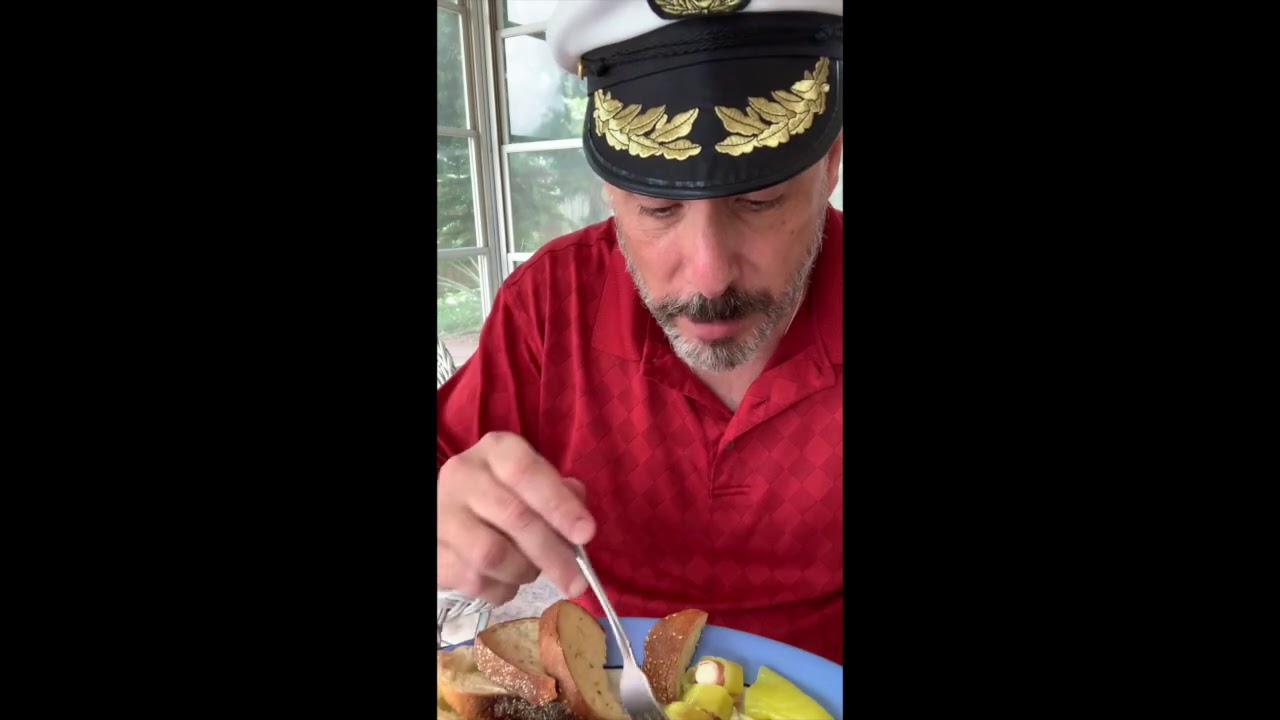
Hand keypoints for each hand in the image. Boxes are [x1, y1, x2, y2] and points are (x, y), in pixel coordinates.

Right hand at [437, 431, 595, 605]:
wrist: (452, 513)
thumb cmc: (506, 494)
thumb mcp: (534, 482)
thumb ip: (561, 495)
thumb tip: (580, 523)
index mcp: (495, 451)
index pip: (527, 473)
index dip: (559, 505)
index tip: (586, 534)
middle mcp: (464, 476)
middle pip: (514, 518)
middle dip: (553, 554)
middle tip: (577, 581)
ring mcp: (443, 515)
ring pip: (492, 555)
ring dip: (524, 572)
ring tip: (533, 571)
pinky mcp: (435, 552)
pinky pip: (476, 582)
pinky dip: (502, 589)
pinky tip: (507, 580)